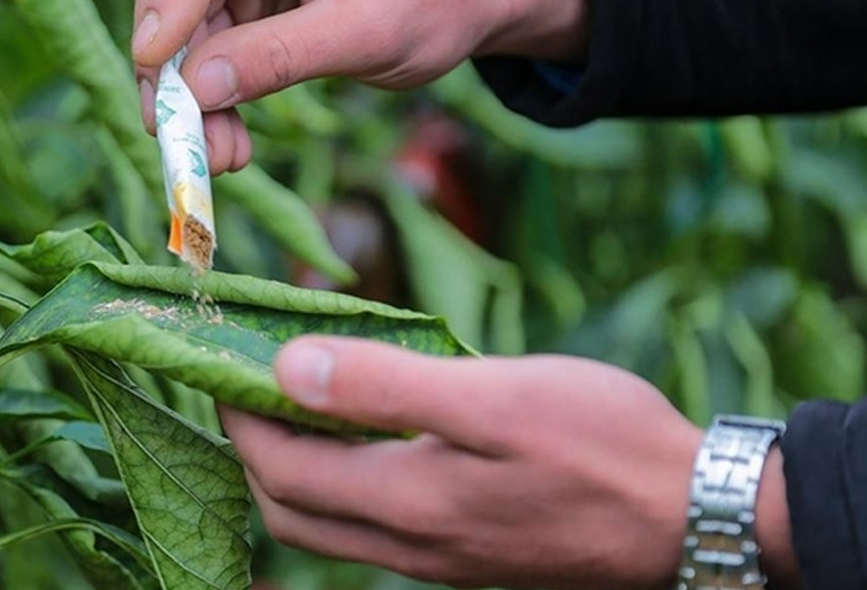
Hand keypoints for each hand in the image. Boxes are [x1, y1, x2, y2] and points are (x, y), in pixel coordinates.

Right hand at [133, 0, 587, 173]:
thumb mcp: (370, 32)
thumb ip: (285, 55)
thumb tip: (198, 90)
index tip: (153, 62)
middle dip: (172, 55)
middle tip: (175, 131)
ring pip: (182, 11)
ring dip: (188, 87)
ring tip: (218, 155)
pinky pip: (202, 38)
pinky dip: (208, 90)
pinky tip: (227, 139)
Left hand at [220, 337, 798, 588]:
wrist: (693, 514)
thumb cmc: (602, 443)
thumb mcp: (493, 396)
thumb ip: (384, 385)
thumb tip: (286, 369)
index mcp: (407, 503)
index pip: (280, 469)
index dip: (240, 416)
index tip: (225, 360)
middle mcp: (410, 545)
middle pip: (290, 509)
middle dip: (253, 447)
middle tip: (251, 381)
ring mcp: (436, 556)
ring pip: (327, 523)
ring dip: (295, 466)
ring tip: (300, 400)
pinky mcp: (464, 552)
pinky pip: (371, 526)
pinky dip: (343, 480)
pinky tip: (368, 432)